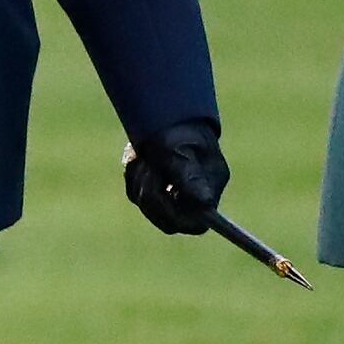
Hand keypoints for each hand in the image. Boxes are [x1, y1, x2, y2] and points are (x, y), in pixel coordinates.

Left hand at [124, 119, 230, 238]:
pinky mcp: (154, 191)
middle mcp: (193, 200)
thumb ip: (189, 178)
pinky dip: (135, 175)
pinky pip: (135, 192)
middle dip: (151, 194)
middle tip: (148, 167)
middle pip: (166, 220)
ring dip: (142, 179)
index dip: (180, 220)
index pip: (197, 223)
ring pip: (146, 204)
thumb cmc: (179, 134)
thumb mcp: (181, 153)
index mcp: (208, 191)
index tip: (162, 198)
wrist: (168, 119)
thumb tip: (204, 203)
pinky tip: (142, 158)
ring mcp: (172, 198)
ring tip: (147, 157)